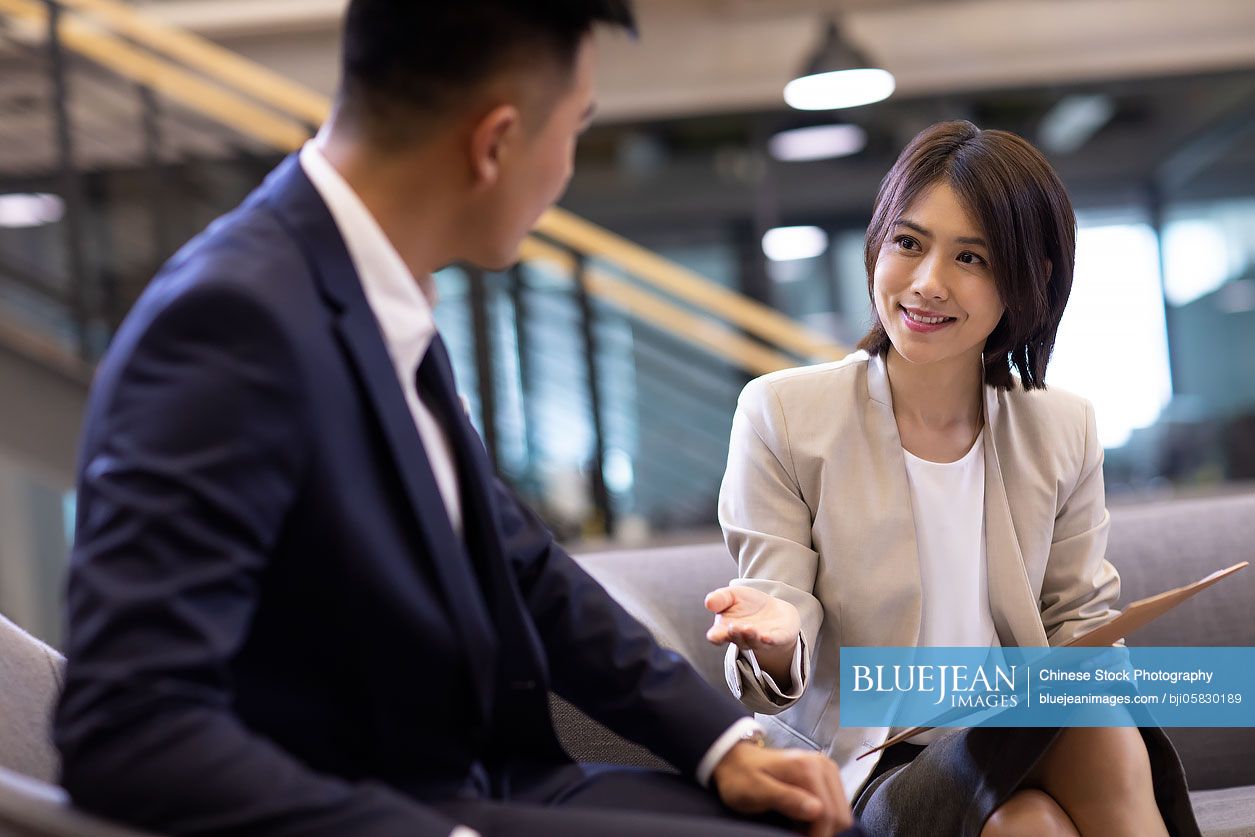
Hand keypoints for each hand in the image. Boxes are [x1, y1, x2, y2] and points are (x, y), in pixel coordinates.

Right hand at [705, 586, 799, 660]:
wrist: (774, 609)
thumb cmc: (748, 604)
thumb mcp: (732, 595)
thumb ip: (720, 598)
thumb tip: (708, 602)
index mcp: (725, 629)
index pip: (716, 637)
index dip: (716, 637)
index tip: (715, 634)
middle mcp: (741, 638)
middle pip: (736, 639)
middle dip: (735, 633)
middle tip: (734, 626)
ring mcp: (759, 640)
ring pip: (753, 642)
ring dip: (750, 636)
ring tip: (749, 628)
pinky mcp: (777, 638)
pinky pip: (773, 641)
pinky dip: (769, 640)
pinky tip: (766, 637)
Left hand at [713, 742, 852, 836]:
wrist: (736, 760)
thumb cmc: (742, 777)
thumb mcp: (756, 791)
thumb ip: (786, 799)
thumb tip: (818, 811)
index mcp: (808, 768)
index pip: (829, 813)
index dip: (816, 835)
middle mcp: (823, 765)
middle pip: (840, 814)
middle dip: (821, 830)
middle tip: (796, 833)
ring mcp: (827, 769)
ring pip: (841, 812)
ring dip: (823, 825)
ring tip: (798, 826)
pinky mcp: (826, 776)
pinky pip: (835, 806)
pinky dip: (823, 818)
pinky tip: (803, 818)